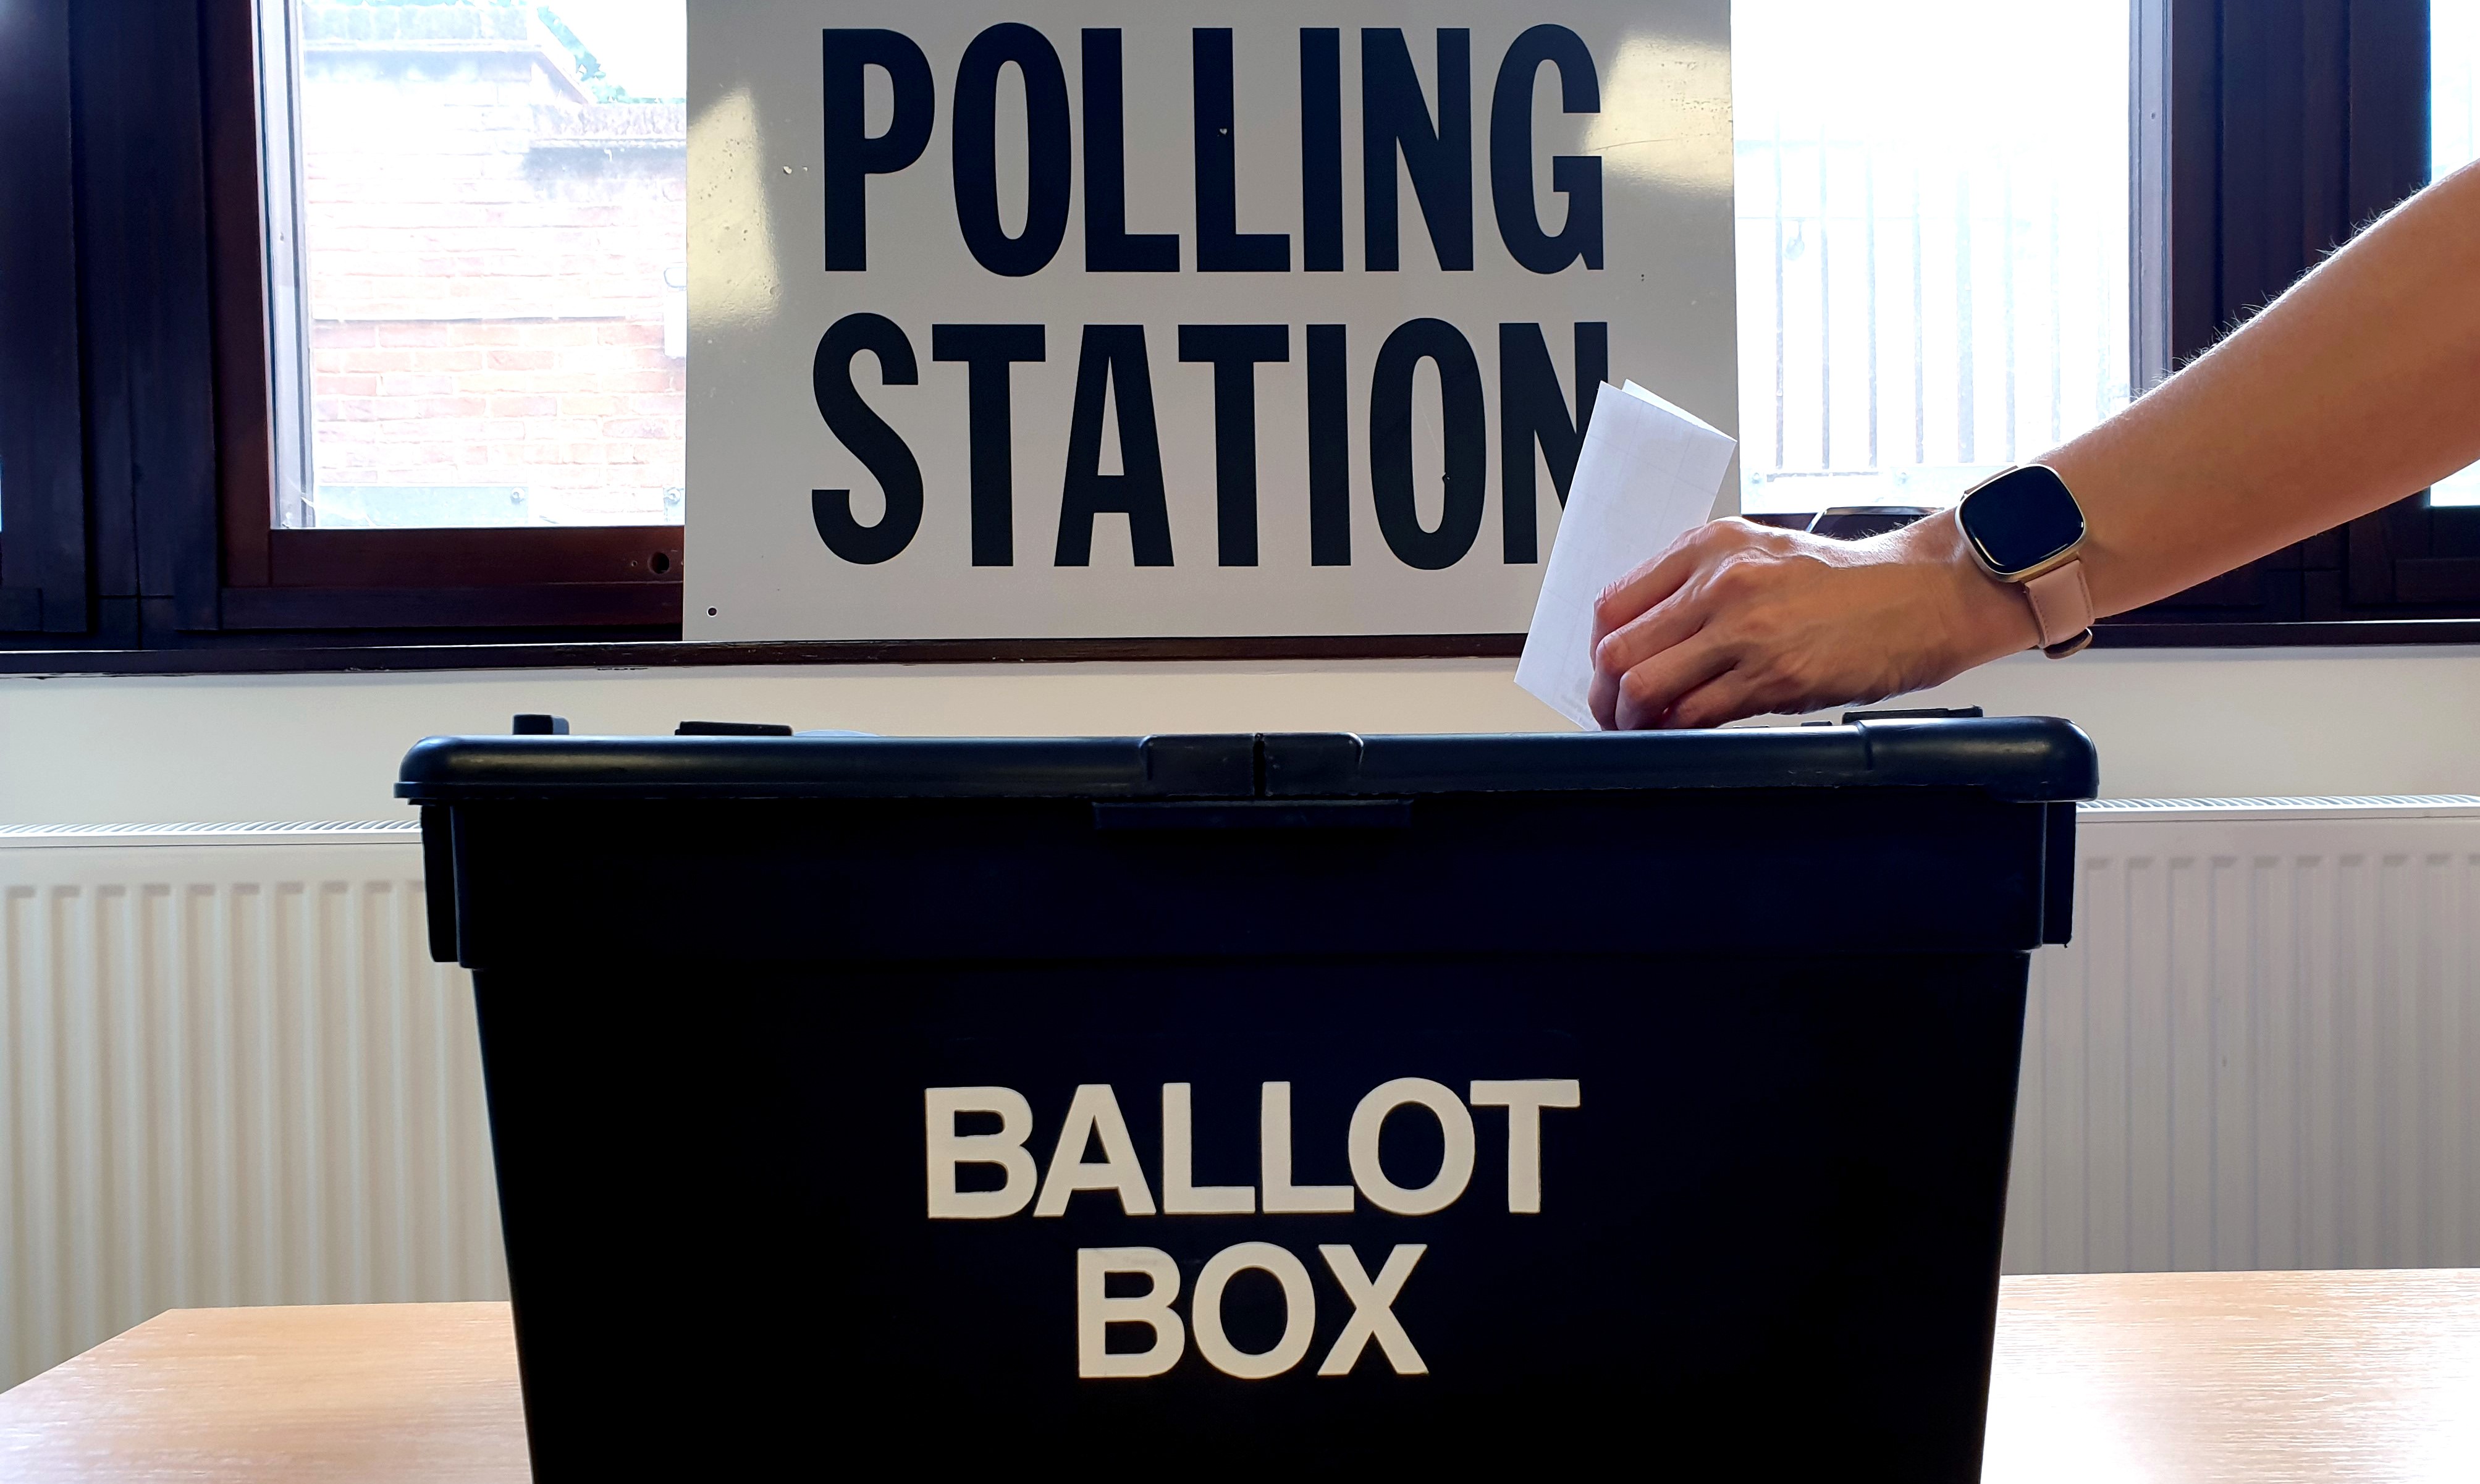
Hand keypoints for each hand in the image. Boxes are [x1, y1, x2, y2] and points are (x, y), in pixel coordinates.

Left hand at [1587, 511, 2038, 729]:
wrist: (1918, 595)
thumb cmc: (1843, 581)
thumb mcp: (1759, 554)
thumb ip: (1698, 585)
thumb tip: (1646, 636)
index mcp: (1709, 547)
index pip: (1613, 604)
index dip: (1598, 649)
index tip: (1606, 670)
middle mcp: (1719, 583)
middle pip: (1617, 650)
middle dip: (1603, 694)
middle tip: (1613, 712)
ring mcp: (1745, 631)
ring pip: (1646, 687)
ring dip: (1632, 720)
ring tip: (1643, 729)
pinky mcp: (1773, 676)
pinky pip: (1696, 714)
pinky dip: (1677, 731)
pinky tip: (1683, 733)